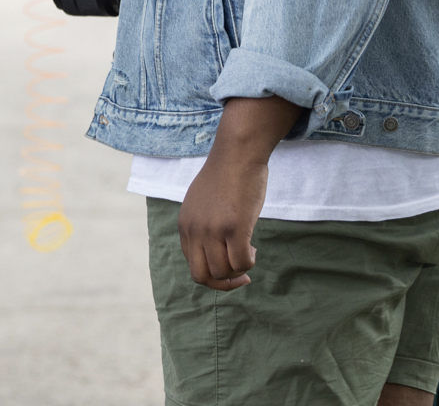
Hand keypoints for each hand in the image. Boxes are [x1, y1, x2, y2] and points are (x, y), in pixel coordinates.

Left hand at [177, 149, 267, 289]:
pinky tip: (253, 248)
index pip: (192, 264)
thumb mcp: (203, 202)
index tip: (228, 263)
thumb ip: (204, 224)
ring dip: (238, 271)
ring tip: (248, 254)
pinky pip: (241, 263)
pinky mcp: (234, 227)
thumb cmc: (226, 176)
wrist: (237, 154)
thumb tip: (215, 250)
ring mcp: (213, 230)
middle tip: (239, 277)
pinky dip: (249, 263)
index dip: (212, 271)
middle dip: (222, 283)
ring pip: (222, 273)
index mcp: (185, 225)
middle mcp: (194, 230)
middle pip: (201, 276)